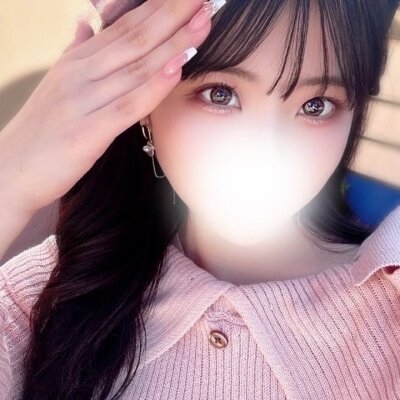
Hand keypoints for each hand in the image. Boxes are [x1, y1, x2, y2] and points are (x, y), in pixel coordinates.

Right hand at [0, 0, 211, 212]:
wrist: (10, 170)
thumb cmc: (42, 130)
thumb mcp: (58, 83)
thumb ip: (77, 53)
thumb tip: (87, 23)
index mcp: (77, 61)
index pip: (124, 26)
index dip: (158, 8)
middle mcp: (79, 74)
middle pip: (134, 38)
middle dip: (172, 15)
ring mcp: (81, 101)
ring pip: (133, 66)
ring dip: (172, 44)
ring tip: (201, 24)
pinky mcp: (85, 133)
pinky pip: (125, 106)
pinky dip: (152, 87)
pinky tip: (176, 69)